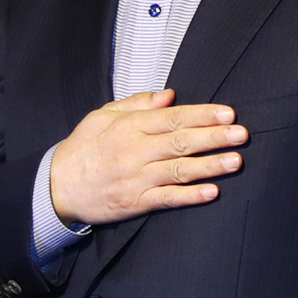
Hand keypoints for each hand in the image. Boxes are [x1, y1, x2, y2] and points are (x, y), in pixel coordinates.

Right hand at [47, 88, 248, 227]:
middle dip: (214, 137)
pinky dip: (190, 196)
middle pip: (181, 142)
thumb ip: (137, 104)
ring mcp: (136, 179)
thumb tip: (169, 95)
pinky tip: (212, 192)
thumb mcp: (102, 116)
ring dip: (210, 166)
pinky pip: (167, 198)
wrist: (56, 187)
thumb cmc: (82, 150)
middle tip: (241, 134)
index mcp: (128, 127)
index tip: (227, 114)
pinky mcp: (136, 202)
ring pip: (179, 170)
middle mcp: (134, 151)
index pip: (173, 118)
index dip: (203, 115)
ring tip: (235, 161)